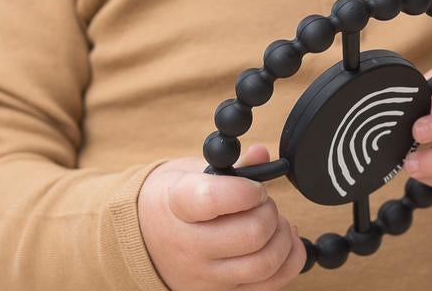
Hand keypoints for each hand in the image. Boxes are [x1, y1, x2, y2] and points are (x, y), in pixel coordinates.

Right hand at [138, 145, 304, 290]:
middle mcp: (191, 246)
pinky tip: (283, 241)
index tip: (255, 187)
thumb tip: (262, 154)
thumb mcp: (191, 172)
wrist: (143, 239)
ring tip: (274, 222)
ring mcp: (206, 277)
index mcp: (178, 205)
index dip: (245, 190)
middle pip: (251, 234)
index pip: (213, 199)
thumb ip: (231, 165)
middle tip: (264, 202)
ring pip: (265, 264)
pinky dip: (289, 261)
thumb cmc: (173, 201)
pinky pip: (270, 286)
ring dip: (282, 237)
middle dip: (270, 211)